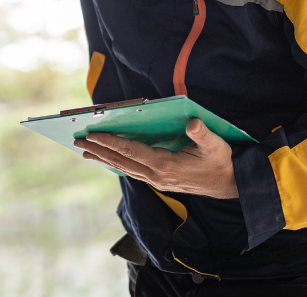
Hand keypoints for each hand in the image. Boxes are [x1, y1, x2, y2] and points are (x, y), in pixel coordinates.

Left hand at [73, 118, 238, 199]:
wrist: (230, 184)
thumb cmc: (222, 161)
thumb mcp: (217, 145)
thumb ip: (203, 134)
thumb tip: (192, 123)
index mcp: (166, 166)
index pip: (131, 152)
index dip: (110, 142)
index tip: (92, 135)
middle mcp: (157, 176)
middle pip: (121, 162)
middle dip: (99, 151)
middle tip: (77, 142)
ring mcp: (157, 181)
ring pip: (124, 168)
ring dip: (104, 158)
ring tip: (85, 151)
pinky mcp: (159, 181)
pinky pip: (132, 171)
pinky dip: (117, 163)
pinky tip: (107, 159)